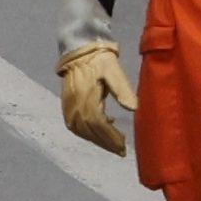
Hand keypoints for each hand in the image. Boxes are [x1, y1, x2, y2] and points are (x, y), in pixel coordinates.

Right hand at [54, 30, 131, 155]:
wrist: (79, 50)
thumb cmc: (100, 60)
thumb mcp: (114, 71)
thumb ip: (122, 90)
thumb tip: (133, 108)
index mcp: (87, 98)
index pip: (98, 124)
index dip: (110, 137)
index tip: (123, 146)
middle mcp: (75, 105)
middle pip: (90, 131)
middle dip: (105, 142)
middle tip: (120, 150)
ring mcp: (68, 107)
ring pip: (81, 131)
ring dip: (96, 140)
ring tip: (112, 144)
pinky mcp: (66, 105)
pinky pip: (75, 125)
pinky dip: (87, 132)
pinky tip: (99, 130)